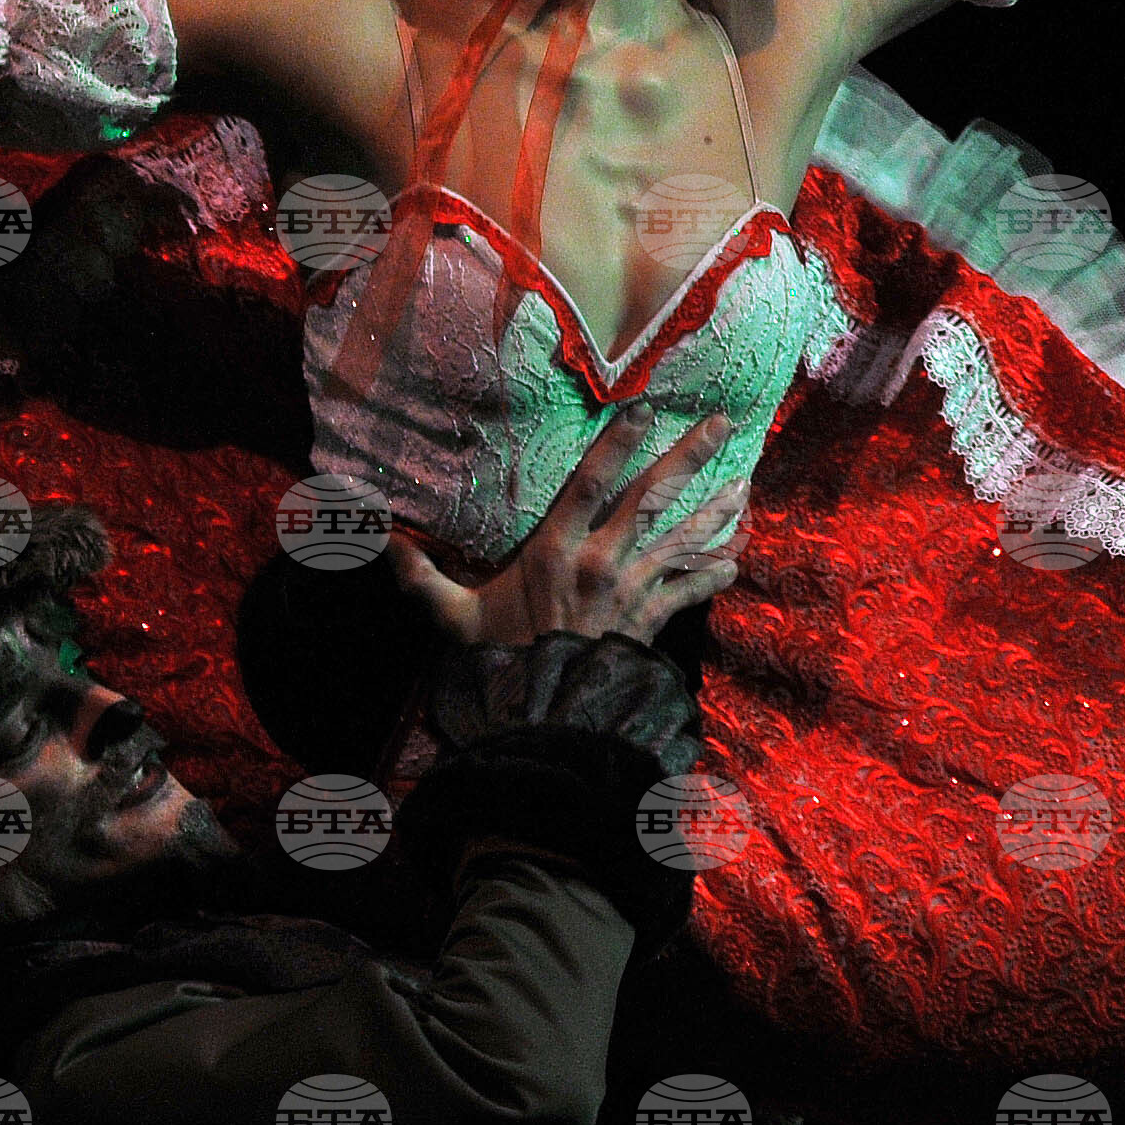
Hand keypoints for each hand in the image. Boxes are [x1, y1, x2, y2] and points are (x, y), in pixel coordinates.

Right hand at [388, 408, 745, 647]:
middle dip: (689, 458)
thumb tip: (379, 542)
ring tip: (744, 484)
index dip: (617, 444)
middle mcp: (601, 562)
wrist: (547, 717)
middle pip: (651, 498)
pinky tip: (736, 556)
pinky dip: (713, 574)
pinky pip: (689, 591)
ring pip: (682, 539)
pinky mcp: (649, 621)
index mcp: (555, 550)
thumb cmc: (500, 661)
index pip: (590, 484)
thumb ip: (423, 577)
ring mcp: (631, 591)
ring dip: (716, 511)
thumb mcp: (455, 617)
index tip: (645, 407)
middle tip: (722, 424)